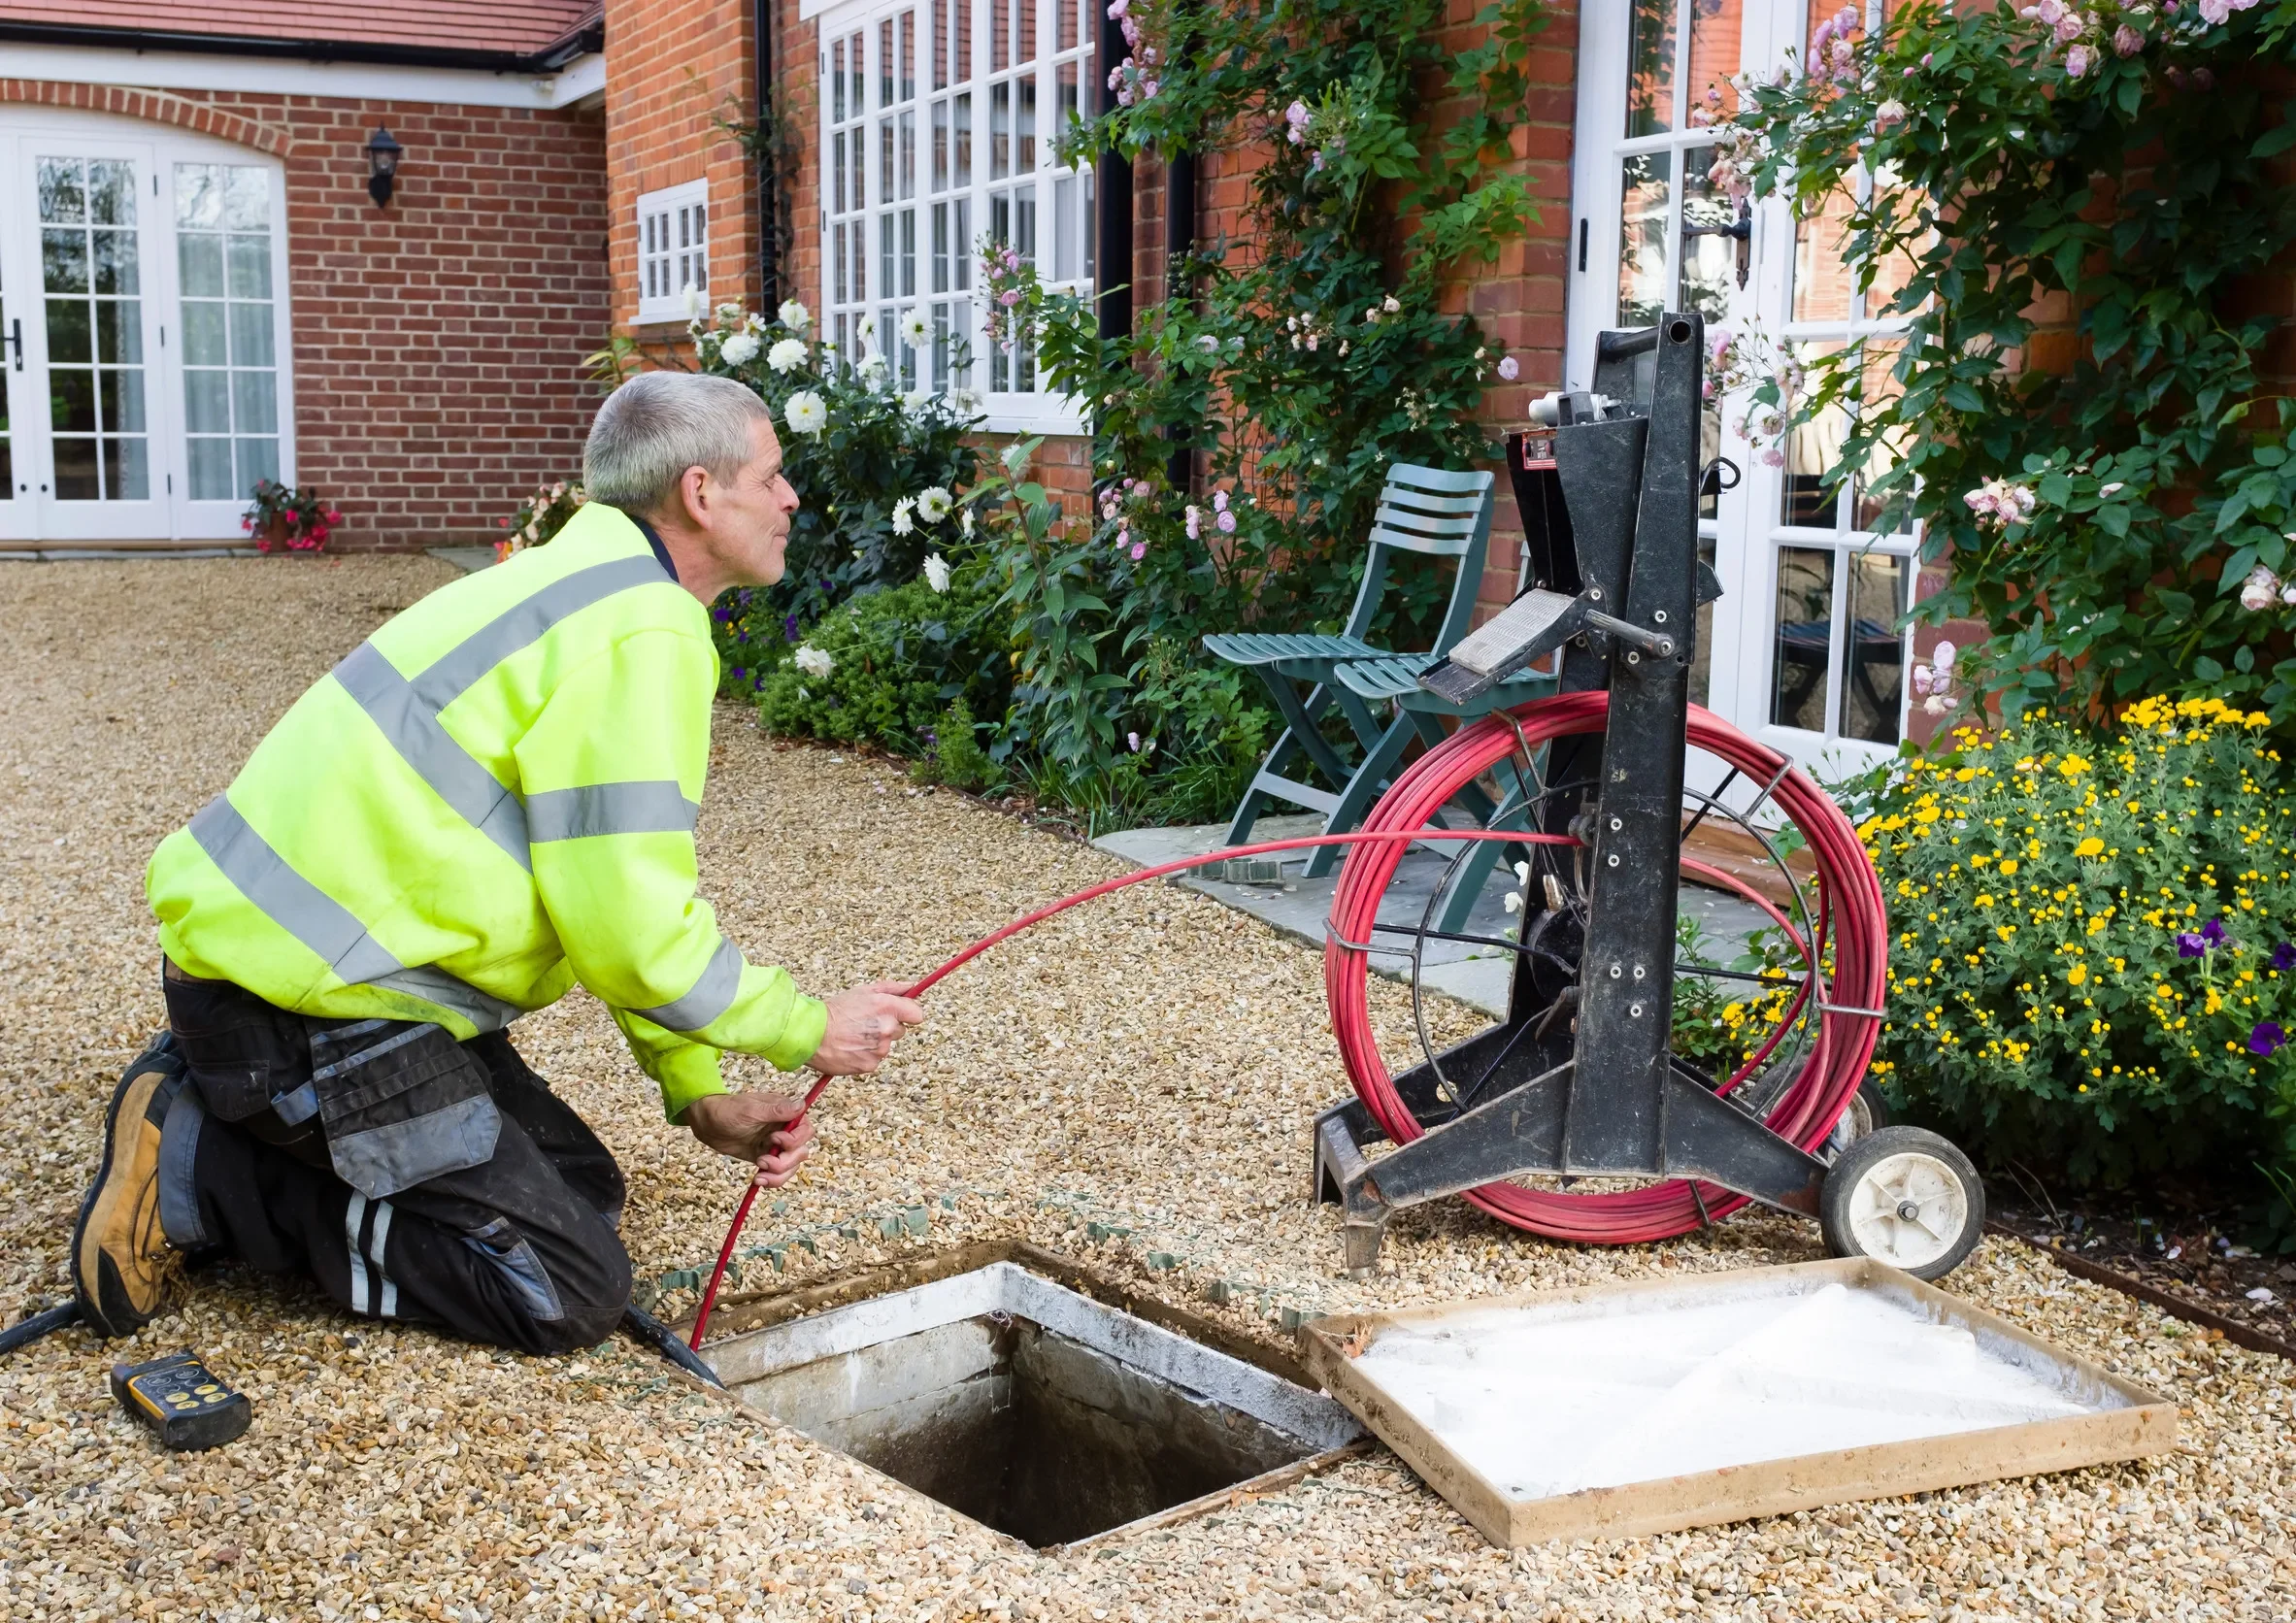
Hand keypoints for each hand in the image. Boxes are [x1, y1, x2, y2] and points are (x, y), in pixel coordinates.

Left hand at [684, 1091, 817, 1186]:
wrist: (706, 1123)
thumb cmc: (727, 1110)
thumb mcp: (751, 1109)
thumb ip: (777, 1111)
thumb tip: (801, 1104)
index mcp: (785, 1113)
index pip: (806, 1130)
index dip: (796, 1140)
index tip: (775, 1140)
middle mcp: (784, 1130)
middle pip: (800, 1152)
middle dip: (785, 1161)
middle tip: (763, 1160)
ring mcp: (775, 1145)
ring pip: (791, 1166)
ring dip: (778, 1174)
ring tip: (759, 1172)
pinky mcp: (765, 1157)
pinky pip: (777, 1173)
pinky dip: (772, 1180)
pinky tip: (758, 1179)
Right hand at [809, 980, 926, 1075]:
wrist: (812, 1034)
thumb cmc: (836, 1010)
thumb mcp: (864, 991)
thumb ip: (893, 988)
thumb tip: (913, 986)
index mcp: (888, 1007)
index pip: (917, 1014)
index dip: (908, 1014)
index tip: (900, 1014)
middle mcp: (887, 1029)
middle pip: (900, 1030)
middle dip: (887, 1027)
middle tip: (865, 1023)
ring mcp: (880, 1049)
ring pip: (886, 1046)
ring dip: (875, 1042)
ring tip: (853, 1035)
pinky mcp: (871, 1065)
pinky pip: (874, 1059)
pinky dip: (865, 1055)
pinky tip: (851, 1047)